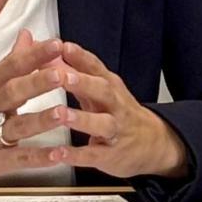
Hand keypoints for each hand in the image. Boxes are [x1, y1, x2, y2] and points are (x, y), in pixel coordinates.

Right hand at [0, 29, 65, 184]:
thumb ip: (9, 62)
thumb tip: (28, 35)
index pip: (11, 67)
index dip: (33, 56)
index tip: (56, 44)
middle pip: (12, 93)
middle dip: (37, 84)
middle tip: (61, 75)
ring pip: (17, 126)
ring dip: (40, 120)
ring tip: (62, 113)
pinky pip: (17, 158)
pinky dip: (38, 158)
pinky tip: (58, 155)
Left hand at [36, 41, 189, 179]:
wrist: (152, 143)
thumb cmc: (118, 111)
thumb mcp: (99, 88)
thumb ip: (73, 71)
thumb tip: (49, 52)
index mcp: (109, 85)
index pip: (96, 67)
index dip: (80, 56)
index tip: (62, 46)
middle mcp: (115, 105)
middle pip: (102, 90)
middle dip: (82, 82)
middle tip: (62, 75)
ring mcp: (115, 130)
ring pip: (101, 123)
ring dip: (81, 118)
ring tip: (62, 114)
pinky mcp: (110, 155)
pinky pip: (94, 155)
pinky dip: (77, 155)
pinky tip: (59, 154)